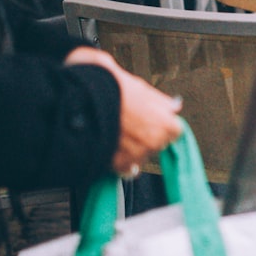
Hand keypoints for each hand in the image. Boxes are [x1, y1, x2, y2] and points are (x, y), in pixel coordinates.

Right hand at [64, 47, 182, 176]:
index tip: (151, 118)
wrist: (80, 99)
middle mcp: (154, 142)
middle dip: (148, 135)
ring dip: (133, 148)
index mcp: (165, 123)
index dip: (162, 123)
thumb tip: (174, 106)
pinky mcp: (117, 164)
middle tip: (130, 123)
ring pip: (142, 156)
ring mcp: (136, 155)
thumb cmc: (111, 89)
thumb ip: (161, 101)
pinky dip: (120, 161)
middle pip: (158, 143)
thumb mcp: (141, 87)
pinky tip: (112, 146)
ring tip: (117, 132)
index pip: (175, 131)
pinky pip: (126, 168)